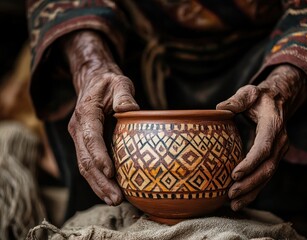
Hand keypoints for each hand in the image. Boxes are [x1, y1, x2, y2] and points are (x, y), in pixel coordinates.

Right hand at [62, 31, 138, 204]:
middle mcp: (78, 129)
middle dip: (100, 181)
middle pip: (85, 159)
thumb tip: (130, 110)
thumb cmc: (109, 83)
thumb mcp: (119, 82)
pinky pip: (89, 164)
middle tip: (117, 198)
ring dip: (98, 185)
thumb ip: (124, 95)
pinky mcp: (85, 144)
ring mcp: (79, 138)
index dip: (100, 156)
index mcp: (86, 113)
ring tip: (115, 200)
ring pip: (85, 166)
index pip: (91, 138)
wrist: (93, 82)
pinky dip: (98, 180)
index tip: (111, 172)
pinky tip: (111, 190)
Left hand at [217, 64, 306, 210]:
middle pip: (267, 168)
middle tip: (231, 194)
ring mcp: (279, 151)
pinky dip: (255, 189)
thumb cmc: (259, 97)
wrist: (277, 101)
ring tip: (234, 205)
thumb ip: (237, 100)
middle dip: (250, 184)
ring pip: (268, 176)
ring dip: (252, 192)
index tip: (234, 174)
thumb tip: (219, 108)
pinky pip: (266, 176)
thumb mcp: (249, 93)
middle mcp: (280, 141)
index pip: (263, 148)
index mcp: (273, 125)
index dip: (250, 163)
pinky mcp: (274, 157)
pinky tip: (241, 200)